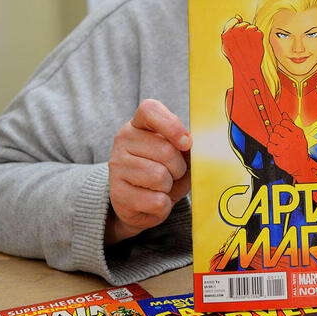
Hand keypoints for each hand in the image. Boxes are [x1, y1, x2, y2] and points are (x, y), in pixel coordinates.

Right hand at [107, 99, 190, 244]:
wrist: (138, 202)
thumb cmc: (163, 171)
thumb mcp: (177, 154)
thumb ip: (187, 146)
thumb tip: (199, 147)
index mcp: (138, 125)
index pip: (150, 110)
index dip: (172, 125)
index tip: (186, 143)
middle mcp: (123, 141)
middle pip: (165, 150)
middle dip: (179, 167)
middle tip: (174, 173)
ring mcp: (116, 167)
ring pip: (159, 176)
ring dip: (170, 187)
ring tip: (162, 187)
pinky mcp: (117, 194)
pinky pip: (156, 201)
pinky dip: (163, 205)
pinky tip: (154, 201)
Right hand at [221, 16, 264, 77]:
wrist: (247, 70)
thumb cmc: (236, 57)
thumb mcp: (228, 45)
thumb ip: (230, 30)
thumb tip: (238, 16)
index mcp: (227, 34)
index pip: (235, 20)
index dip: (238, 26)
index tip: (240, 34)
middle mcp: (236, 32)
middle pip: (244, 24)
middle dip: (246, 31)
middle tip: (246, 43)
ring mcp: (247, 33)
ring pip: (253, 27)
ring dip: (253, 35)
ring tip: (250, 45)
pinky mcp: (257, 36)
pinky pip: (259, 32)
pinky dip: (259, 38)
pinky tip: (255, 46)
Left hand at [267, 114, 308, 176]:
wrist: (302, 167)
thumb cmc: (300, 151)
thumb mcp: (300, 137)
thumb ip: (291, 125)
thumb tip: (284, 114)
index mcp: (297, 132)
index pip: (284, 121)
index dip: (281, 125)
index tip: (282, 130)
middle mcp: (291, 138)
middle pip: (276, 128)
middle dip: (277, 132)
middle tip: (280, 139)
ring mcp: (285, 145)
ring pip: (272, 136)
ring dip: (273, 140)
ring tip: (278, 144)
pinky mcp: (278, 153)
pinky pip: (269, 145)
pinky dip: (271, 148)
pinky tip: (276, 150)